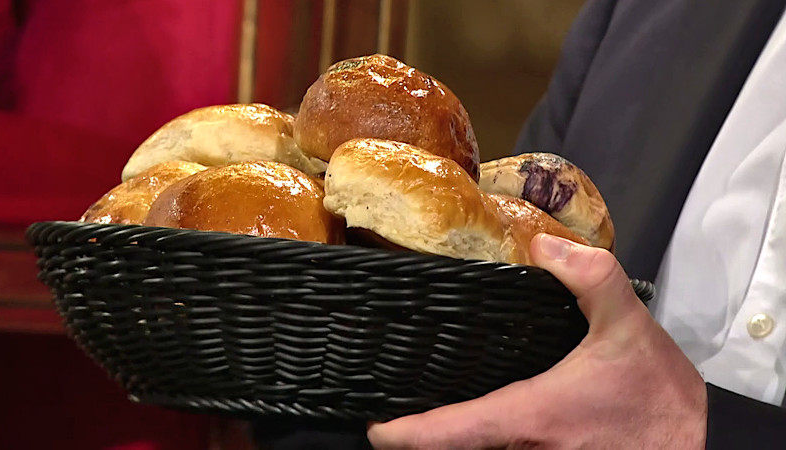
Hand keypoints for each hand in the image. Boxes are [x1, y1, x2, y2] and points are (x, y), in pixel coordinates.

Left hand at [367, 234, 706, 448]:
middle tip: (398, 408)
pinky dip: (487, 442)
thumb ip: (591, 278)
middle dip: (428, 435)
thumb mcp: (629, 326)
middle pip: (461, 449)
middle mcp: (530, 449)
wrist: (697, 441)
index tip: (378, 430)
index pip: (454, 432)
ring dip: (458, 440)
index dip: (409, 435)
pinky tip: (481, 422)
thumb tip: (545, 246)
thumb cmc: (661, 398)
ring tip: (428, 415)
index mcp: (533, 415)